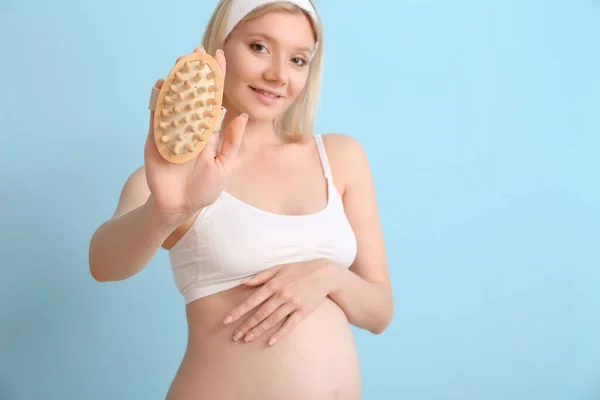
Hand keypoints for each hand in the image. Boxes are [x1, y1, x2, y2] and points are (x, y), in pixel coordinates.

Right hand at [144, 46, 247, 226]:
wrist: (180, 206)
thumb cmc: (205, 188)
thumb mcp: (225, 165)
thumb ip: (231, 142)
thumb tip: (242, 116)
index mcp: (208, 130)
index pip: (213, 99)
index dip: (216, 78)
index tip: (220, 57)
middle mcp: (190, 126)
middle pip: (191, 94)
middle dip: (194, 73)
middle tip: (196, 52)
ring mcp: (171, 131)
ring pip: (174, 100)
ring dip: (176, 81)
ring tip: (180, 63)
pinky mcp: (155, 139)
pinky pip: (156, 116)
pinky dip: (158, 101)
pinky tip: (162, 85)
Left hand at [223, 259, 340, 345]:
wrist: (324, 274)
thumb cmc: (299, 270)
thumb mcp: (279, 268)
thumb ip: (261, 276)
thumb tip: (243, 282)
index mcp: (273, 284)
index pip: (252, 300)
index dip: (239, 311)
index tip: (227, 320)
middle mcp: (281, 294)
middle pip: (260, 313)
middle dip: (246, 325)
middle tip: (234, 336)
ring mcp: (292, 303)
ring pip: (272, 320)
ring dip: (258, 331)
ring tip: (247, 339)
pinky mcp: (303, 311)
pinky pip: (290, 325)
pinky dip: (280, 334)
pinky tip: (270, 342)